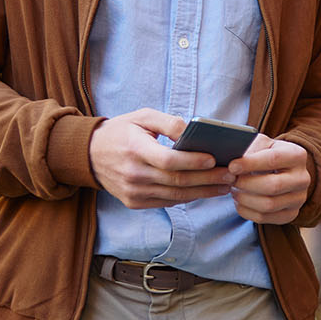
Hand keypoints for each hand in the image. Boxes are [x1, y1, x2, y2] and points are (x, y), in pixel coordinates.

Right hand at [89, 108, 233, 208]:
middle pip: (176, 181)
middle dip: (207, 179)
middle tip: (231, 174)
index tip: (214, 159)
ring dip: (203, 192)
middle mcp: (132, 174)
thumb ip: (168, 122)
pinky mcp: (134, 203)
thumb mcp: (141, 116)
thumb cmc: (121, 131)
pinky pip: (167, 202)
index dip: (192, 162)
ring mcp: (133, 192)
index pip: (168, 160)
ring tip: (225, 185)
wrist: (89, 155)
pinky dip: (188, 197)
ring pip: (175, 195)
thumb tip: (193, 132)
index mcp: (134, 149)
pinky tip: (206, 190)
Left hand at [226, 133, 312, 224]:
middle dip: (246, 184)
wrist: (281, 171)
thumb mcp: (261, 144)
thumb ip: (249, 149)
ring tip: (234, 190)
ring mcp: (299, 199)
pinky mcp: (291, 214)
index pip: (273, 160)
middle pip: (273, 186)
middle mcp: (303, 178)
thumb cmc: (266, 155)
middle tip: (231, 180)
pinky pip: (264, 218)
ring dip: (244, 199)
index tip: (232, 166)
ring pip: (268, 205)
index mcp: (297, 155)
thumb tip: (232, 164)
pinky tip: (240, 201)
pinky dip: (246, 211)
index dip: (250, 164)